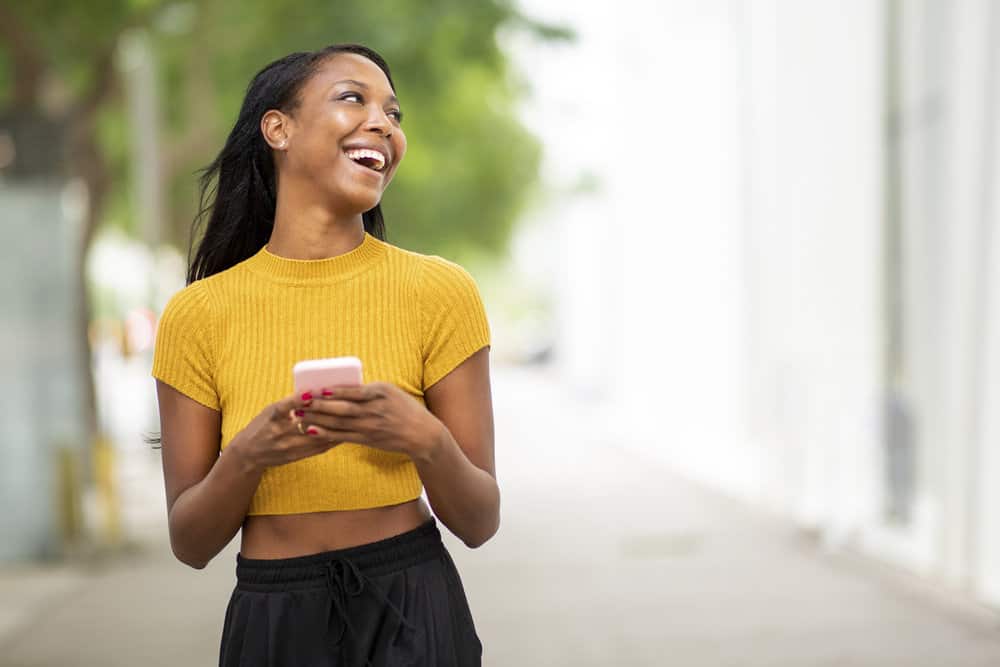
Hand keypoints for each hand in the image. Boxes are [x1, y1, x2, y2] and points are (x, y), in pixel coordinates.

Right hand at [230, 391, 338, 472]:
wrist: (248, 454)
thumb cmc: (261, 426)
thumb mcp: (269, 411)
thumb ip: (289, 403)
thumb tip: (313, 391)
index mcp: (271, 417)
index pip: (284, 406)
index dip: (297, 399)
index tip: (311, 392)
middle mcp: (278, 432)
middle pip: (305, 422)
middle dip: (325, 414)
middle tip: (344, 404)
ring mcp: (286, 446)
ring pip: (315, 437)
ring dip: (333, 428)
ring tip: (348, 419)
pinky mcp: (294, 457)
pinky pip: (316, 449)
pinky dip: (330, 441)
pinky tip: (343, 434)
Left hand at [296, 382, 443, 459]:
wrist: (422, 433)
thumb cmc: (404, 409)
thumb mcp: (390, 392)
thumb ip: (368, 391)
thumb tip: (342, 388)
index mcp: (381, 392)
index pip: (352, 391)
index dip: (332, 390)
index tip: (315, 388)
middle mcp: (375, 409)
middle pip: (341, 407)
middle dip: (318, 405)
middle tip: (299, 401)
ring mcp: (371, 426)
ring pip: (339, 422)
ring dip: (317, 419)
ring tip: (299, 415)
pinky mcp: (368, 439)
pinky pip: (343, 436)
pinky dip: (326, 433)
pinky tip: (312, 430)